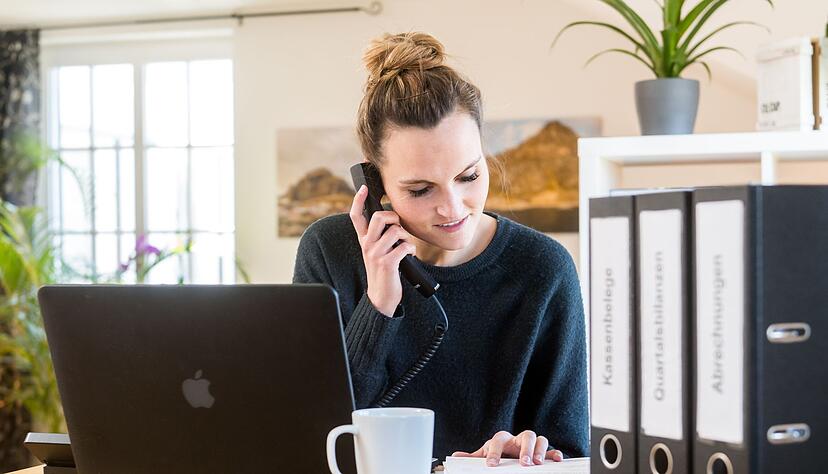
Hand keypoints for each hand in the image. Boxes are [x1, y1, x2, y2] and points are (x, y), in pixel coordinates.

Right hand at [349, 185, 415, 316]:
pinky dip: (411, 249)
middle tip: (398, 228)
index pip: (356, 217)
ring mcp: (376, 254)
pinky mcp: (387, 263)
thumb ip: (380, 237)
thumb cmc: (384, 272)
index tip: (363, 188)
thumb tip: (392, 220)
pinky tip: (409, 256)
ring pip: (395, 231)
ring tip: (404, 247)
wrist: (381, 297)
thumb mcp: (376, 252)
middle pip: (379, 217)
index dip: (358, 201)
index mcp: (364, 240)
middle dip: (394, 217)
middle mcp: (367, 245)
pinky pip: (405, 246)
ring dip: (405, 237)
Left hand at [452, 430, 563, 466]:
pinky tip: (557, 459)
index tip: (491, 465)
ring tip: (538, 463)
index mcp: (502, 439)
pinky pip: (552, 449)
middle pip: (525, 435)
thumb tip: (455, 456)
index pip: (498, 440)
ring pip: (540, 439)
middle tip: (523, 463)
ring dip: (540, 450)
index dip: (494, 452)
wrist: (509, 454)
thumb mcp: (485, 455)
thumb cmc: (498, 454)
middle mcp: (518, 439)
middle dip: (525, 449)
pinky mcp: (543, 452)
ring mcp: (532, 445)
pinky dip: (555, 453)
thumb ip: (473, 457)